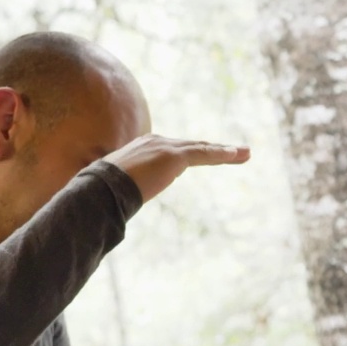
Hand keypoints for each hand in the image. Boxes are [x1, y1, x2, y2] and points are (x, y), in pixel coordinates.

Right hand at [103, 134, 249, 202]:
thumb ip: (130, 188)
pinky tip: (236, 155)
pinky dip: (221, 154)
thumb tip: (124, 204)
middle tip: (239, 152)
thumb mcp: (121, 186)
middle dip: (217, 149)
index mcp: (144, 147)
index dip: (196, 152)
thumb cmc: (105, 192)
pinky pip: (203, 153)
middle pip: (194, 146)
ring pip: (202, 148)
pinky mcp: (173, 156)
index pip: (177, 149)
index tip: (210, 155)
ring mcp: (165, 147)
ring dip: (226, 151)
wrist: (101, 189)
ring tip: (245, 154)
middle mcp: (156, 141)